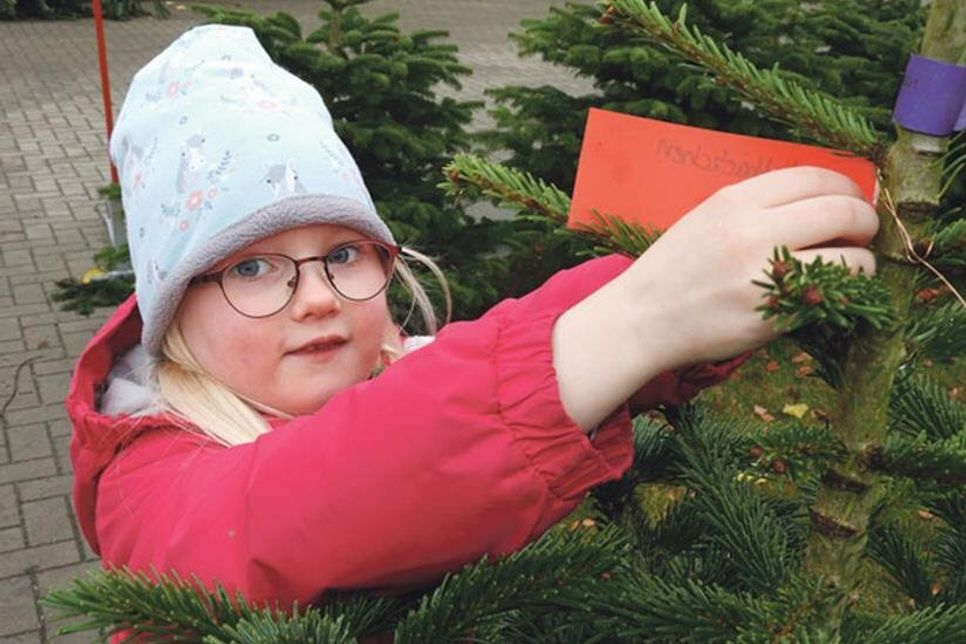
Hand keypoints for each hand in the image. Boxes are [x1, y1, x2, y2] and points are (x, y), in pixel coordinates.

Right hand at [553, 167, 877, 429]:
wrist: (640, 319)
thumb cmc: (675, 270)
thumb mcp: (707, 218)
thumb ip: (758, 206)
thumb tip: (823, 199)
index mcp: (735, 200)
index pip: (817, 177)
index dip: (846, 188)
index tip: (850, 202)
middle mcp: (751, 231)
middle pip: (842, 211)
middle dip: (865, 222)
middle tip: (861, 235)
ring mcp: (763, 275)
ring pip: (853, 257)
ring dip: (862, 262)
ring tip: (850, 268)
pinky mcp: (773, 314)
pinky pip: (832, 297)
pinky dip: (841, 292)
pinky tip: (827, 293)